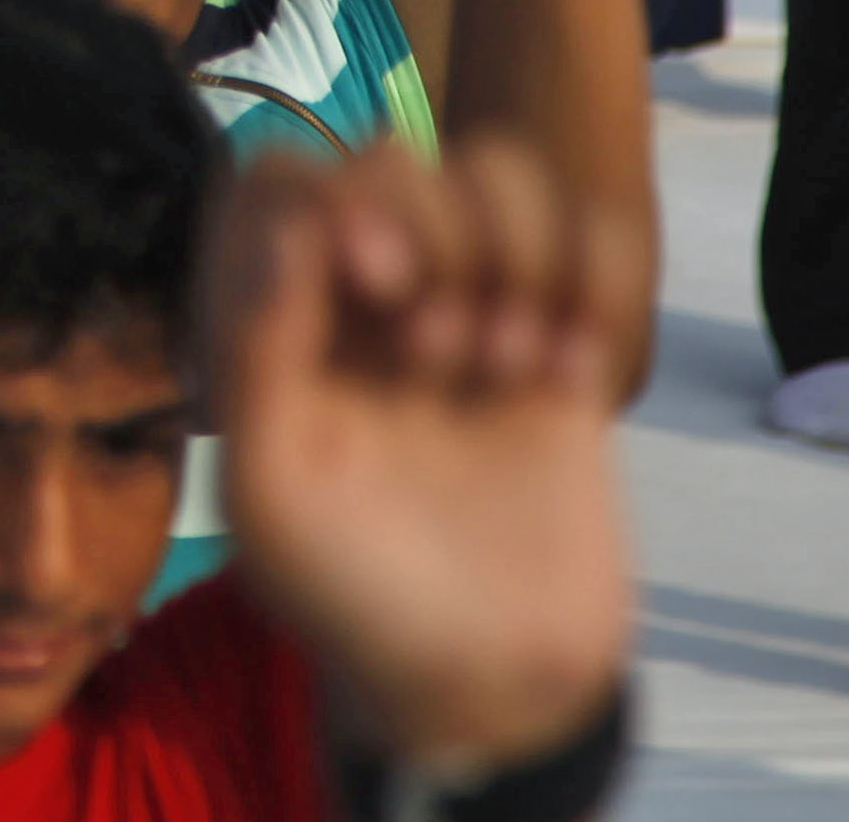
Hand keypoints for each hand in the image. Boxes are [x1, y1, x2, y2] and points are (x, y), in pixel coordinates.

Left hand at [216, 140, 641, 776]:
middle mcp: (365, 303)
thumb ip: (256, 352)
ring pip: (495, 178)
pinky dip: (592, 279)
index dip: (327, 192)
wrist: (492, 688)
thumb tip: (286, 225)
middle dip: (425, 225)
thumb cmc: (353, 602)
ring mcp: (470, 313)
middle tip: (435, 343)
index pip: (283, 179)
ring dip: (510, 254)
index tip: (365, 269)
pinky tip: (568, 368)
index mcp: (277, 322)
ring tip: (497, 365)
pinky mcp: (563, 346)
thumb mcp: (269, 495)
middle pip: (394, 159)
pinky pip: (590, 240)